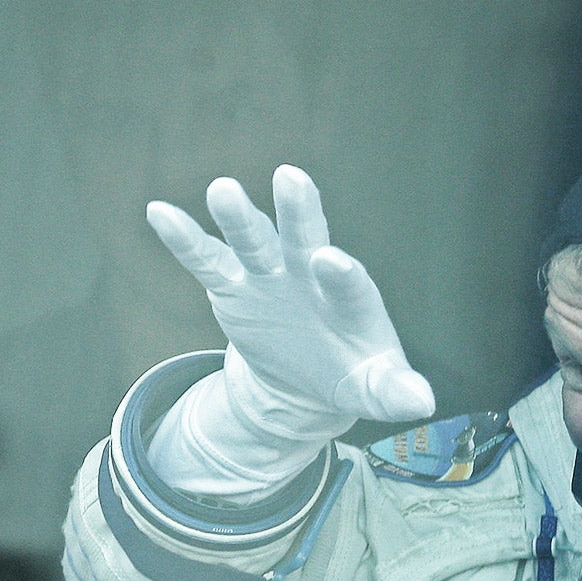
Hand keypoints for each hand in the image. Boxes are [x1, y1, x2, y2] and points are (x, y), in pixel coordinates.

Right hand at [146, 165, 434, 441]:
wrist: (308, 376)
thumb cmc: (351, 372)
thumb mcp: (374, 388)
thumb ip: (395, 391)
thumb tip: (422, 403)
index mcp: (351, 297)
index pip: (349, 282)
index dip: (341, 273)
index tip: (330, 261)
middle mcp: (310, 273)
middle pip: (305, 237)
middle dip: (299, 212)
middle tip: (291, 177)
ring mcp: (269, 275)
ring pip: (253, 239)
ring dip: (238, 217)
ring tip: (221, 189)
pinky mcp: (233, 285)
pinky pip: (207, 259)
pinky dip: (185, 238)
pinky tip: (159, 212)